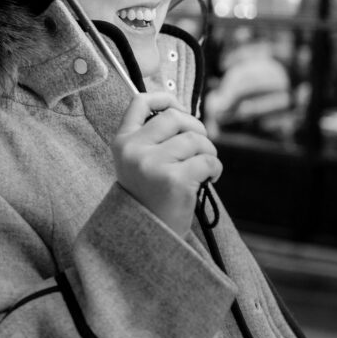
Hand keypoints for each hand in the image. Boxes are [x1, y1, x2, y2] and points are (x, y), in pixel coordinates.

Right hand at [112, 92, 221, 235]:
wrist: (148, 240)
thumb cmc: (150, 197)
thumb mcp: (139, 163)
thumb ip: (153, 137)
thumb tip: (182, 111)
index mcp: (122, 142)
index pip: (139, 102)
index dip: (163, 97)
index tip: (179, 107)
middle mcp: (133, 150)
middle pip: (175, 117)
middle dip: (196, 129)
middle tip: (200, 148)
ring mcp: (153, 164)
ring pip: (195, 139)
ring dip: (208, 152)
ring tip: (204, 169)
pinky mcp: (174, 180)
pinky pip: (207, 160)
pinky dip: (215, 168)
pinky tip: (209, 179)